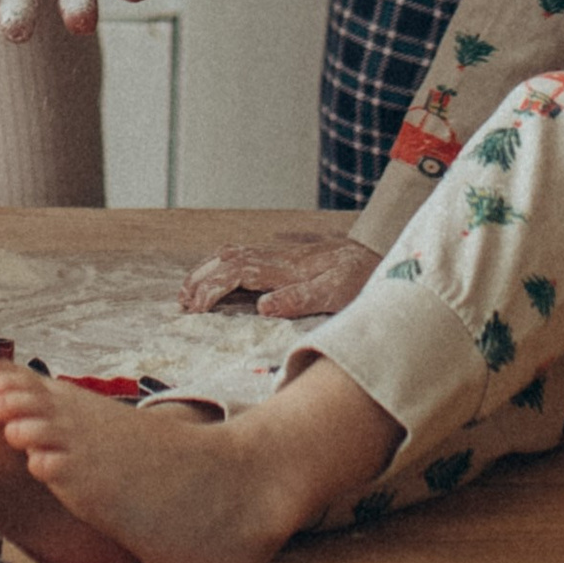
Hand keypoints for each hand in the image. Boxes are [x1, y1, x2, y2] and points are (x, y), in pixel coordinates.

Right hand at [181, 233, 379, 319]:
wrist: (382, 258)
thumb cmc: (362, 280)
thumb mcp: (338, 293)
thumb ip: (300, 298)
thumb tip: (261, 305)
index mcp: (287, 268)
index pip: (238, 272)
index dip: (212, 288)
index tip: (194, 308)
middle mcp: (279, 258)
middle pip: (229, 259)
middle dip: (201, 278)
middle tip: (181, 303)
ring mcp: (281, 256)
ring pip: (234, 254)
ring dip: (208, 270)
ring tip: (188, 290)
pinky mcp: (286, 259)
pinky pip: (245, 257)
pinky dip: (222, 266)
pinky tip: (218, 275)